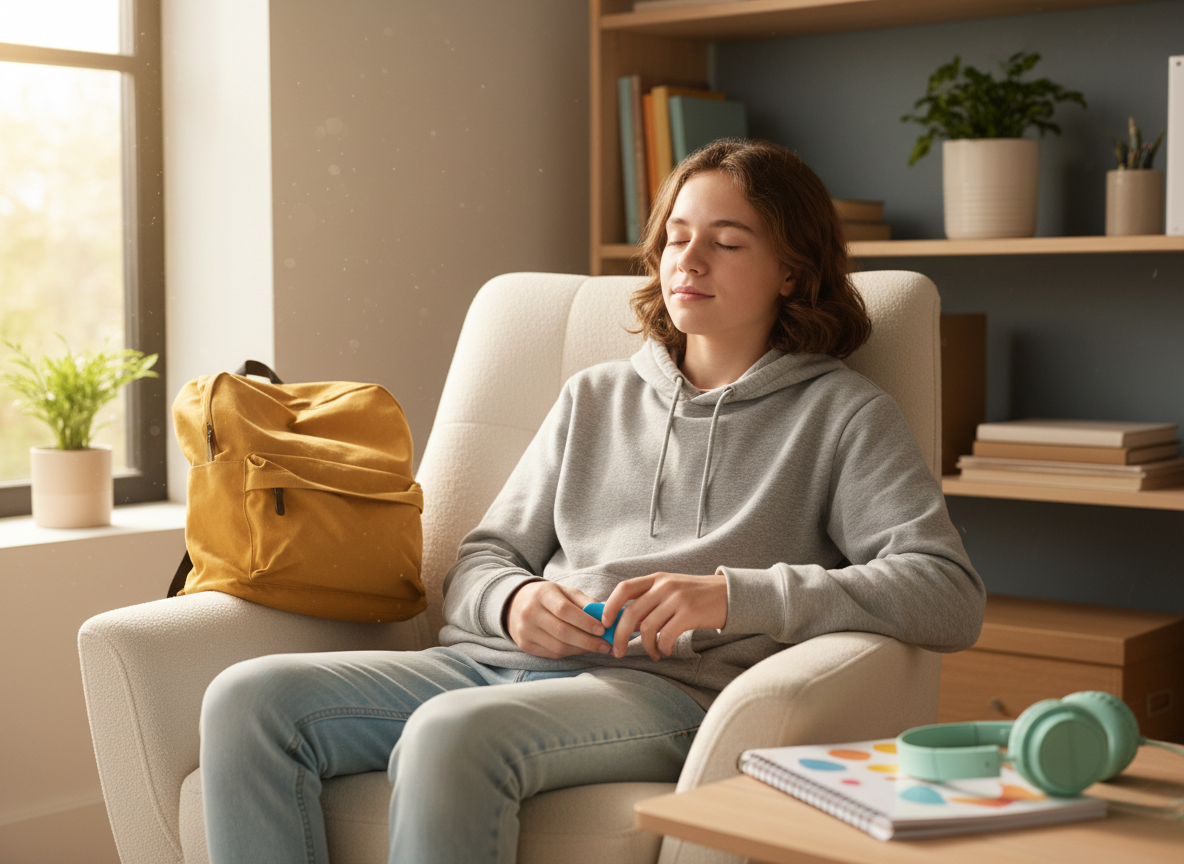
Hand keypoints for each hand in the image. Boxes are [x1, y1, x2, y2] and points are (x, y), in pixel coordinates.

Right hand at [505, 581, 611, 659]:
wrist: (515, 604)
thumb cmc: (548, 597)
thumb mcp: (564, 591)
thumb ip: (585, 602)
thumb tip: (606, 616)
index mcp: (542, 594)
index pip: (564, 610)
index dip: (584, 621)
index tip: (603, 629)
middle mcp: (530, 612)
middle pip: (562, 631)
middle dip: (587, 641)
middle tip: (606, 645)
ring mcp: (525, 630)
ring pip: (557, 646)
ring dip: (581, 649)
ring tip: (598, 648)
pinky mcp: (524, 645)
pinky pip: (551, 654)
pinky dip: (570, 653)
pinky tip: (581, 649)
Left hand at [600, 573, 727, 660]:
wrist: (729, 595)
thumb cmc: (697, 596)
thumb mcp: (672, 591)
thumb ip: (650, 602)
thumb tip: (627, 625)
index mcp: (657, 579)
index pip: (624, 588)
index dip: (610, 606)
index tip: (605, 624)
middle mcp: (664, 586)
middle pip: (631, 612)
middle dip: (620, 635)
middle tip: (618, 651)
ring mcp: (677, 599)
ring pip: (647, 627)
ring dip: (646, 646)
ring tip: (653, 653)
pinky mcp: (689, 613)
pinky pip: (666, 636)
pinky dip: (662, 648)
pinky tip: (666, 651)